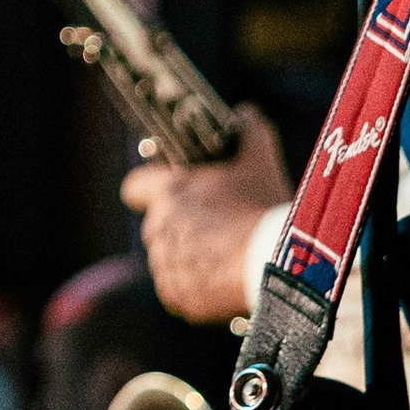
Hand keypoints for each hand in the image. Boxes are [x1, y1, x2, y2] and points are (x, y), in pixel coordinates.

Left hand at [121, 105, 292, 323]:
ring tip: (221, 256)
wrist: (274, 262)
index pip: (135, 188)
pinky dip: (193, 287)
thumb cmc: (263, 205)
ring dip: (185, 257)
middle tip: (213, 227)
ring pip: (167, 259)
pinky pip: (177, 290)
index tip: (165, 194)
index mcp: (168, 192)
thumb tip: (246, 113)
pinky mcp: (176, 296)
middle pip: (157, 225)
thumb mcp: (259, 159)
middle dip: (179, 226)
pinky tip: (220, 279)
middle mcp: (158, 228)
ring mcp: (165, 266)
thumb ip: (250, 130)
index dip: (148, 190)